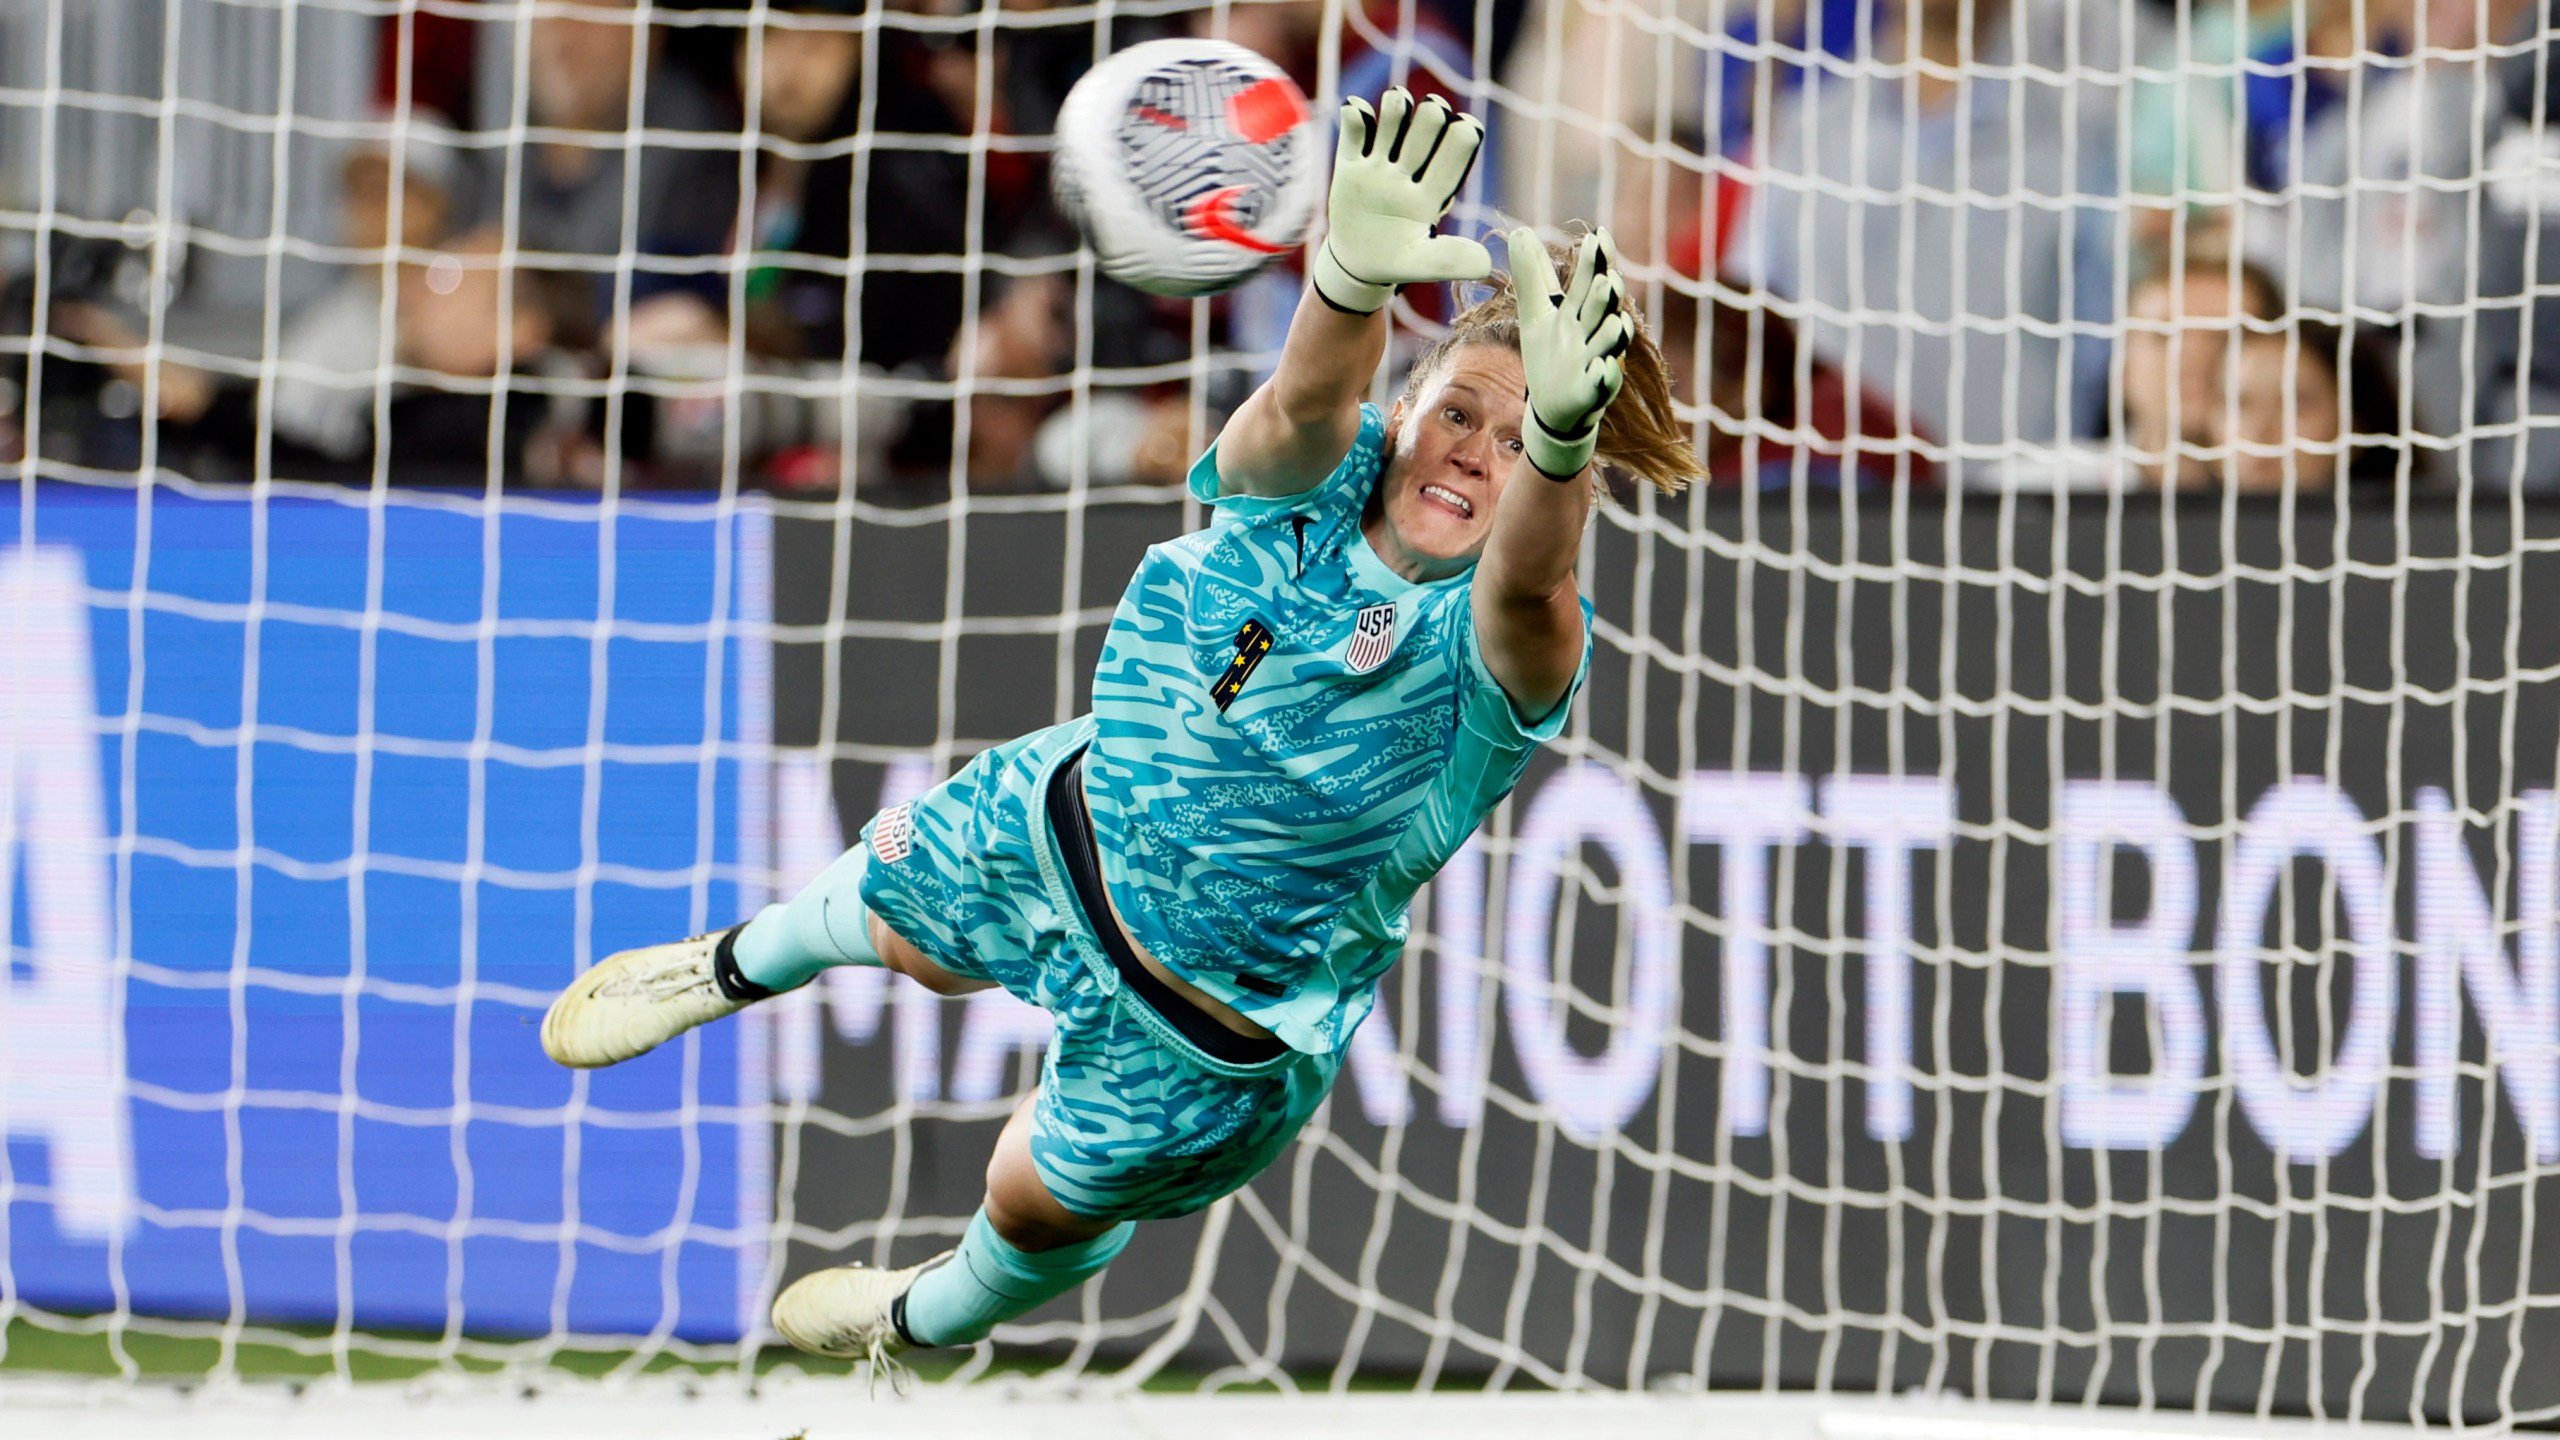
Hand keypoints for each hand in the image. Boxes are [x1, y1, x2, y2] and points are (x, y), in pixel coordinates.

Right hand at [1309, 88, 1490, 315]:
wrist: (1358, 265)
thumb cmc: (1396, 263)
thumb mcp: (1421, 265)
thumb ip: (1450, 261)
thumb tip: (1485, 264)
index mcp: (1434, 192)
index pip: (1454, 157)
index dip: (1463, 138)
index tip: (1467, 128)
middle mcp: (1411, 172)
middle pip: (1428, 128)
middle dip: (1432, 116)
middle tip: (1433, 111)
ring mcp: (1380, 166)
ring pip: (1393, 120)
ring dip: (1397, 106)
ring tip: (1397, 101)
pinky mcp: (1351, 165)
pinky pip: (1354, 130)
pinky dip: (1356, 114)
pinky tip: (1357, 111)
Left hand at [1504, 227, 1629, 480]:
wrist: (1552, 408)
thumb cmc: (1550, 356)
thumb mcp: (1536, 313)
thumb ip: (1532, 275)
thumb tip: (1520, 230)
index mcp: (1579, 312)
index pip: (1590, 280)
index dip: (1596, 261)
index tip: (1598, 235)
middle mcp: (1593, 334)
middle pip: (1602, 310)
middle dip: (1605, 296)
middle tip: (1607, 280)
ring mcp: (1596, 363)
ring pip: (1609, 346)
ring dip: (1612, 334)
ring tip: (1615, 323)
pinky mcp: (1592, 393)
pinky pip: (1603, 384)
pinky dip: (1604, 377)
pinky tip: (1603, 368)